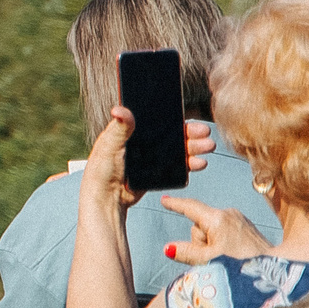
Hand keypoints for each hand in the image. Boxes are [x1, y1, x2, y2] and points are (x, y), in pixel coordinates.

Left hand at [82, 107, 216, 210]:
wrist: (106, 198)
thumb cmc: (101, 170)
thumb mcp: (109, 146)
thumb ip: (118, 128)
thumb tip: (119, 109)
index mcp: (131, 131)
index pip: (157, 121)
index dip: (174, 119)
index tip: (188, 117)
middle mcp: (144, 143)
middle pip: (172, 135)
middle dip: (190, 133)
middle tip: (205, 133)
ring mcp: (152, 158)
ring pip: (178, 150)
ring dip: (194, 148)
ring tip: (207, 147)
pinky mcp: (157, 173)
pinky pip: (177, 166)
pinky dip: (189, 164)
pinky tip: (199, 163)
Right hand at [158, 195, 269, 265]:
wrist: (275, 271)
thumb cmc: (243, 267)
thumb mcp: (208, 261)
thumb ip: (186, 253)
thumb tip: (168, 248)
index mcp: (217, 219)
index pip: (190, 207)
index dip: (175, 204)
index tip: (165, 201)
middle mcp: (228, 214)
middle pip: (200, 224)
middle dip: (200, 241)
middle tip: (211, 257)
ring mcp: (238, 219)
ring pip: (212, 228)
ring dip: (212, 243)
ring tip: (225, 258)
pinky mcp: (245, 226)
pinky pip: (224, 230)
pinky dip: (222, 241)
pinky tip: (232, 255)